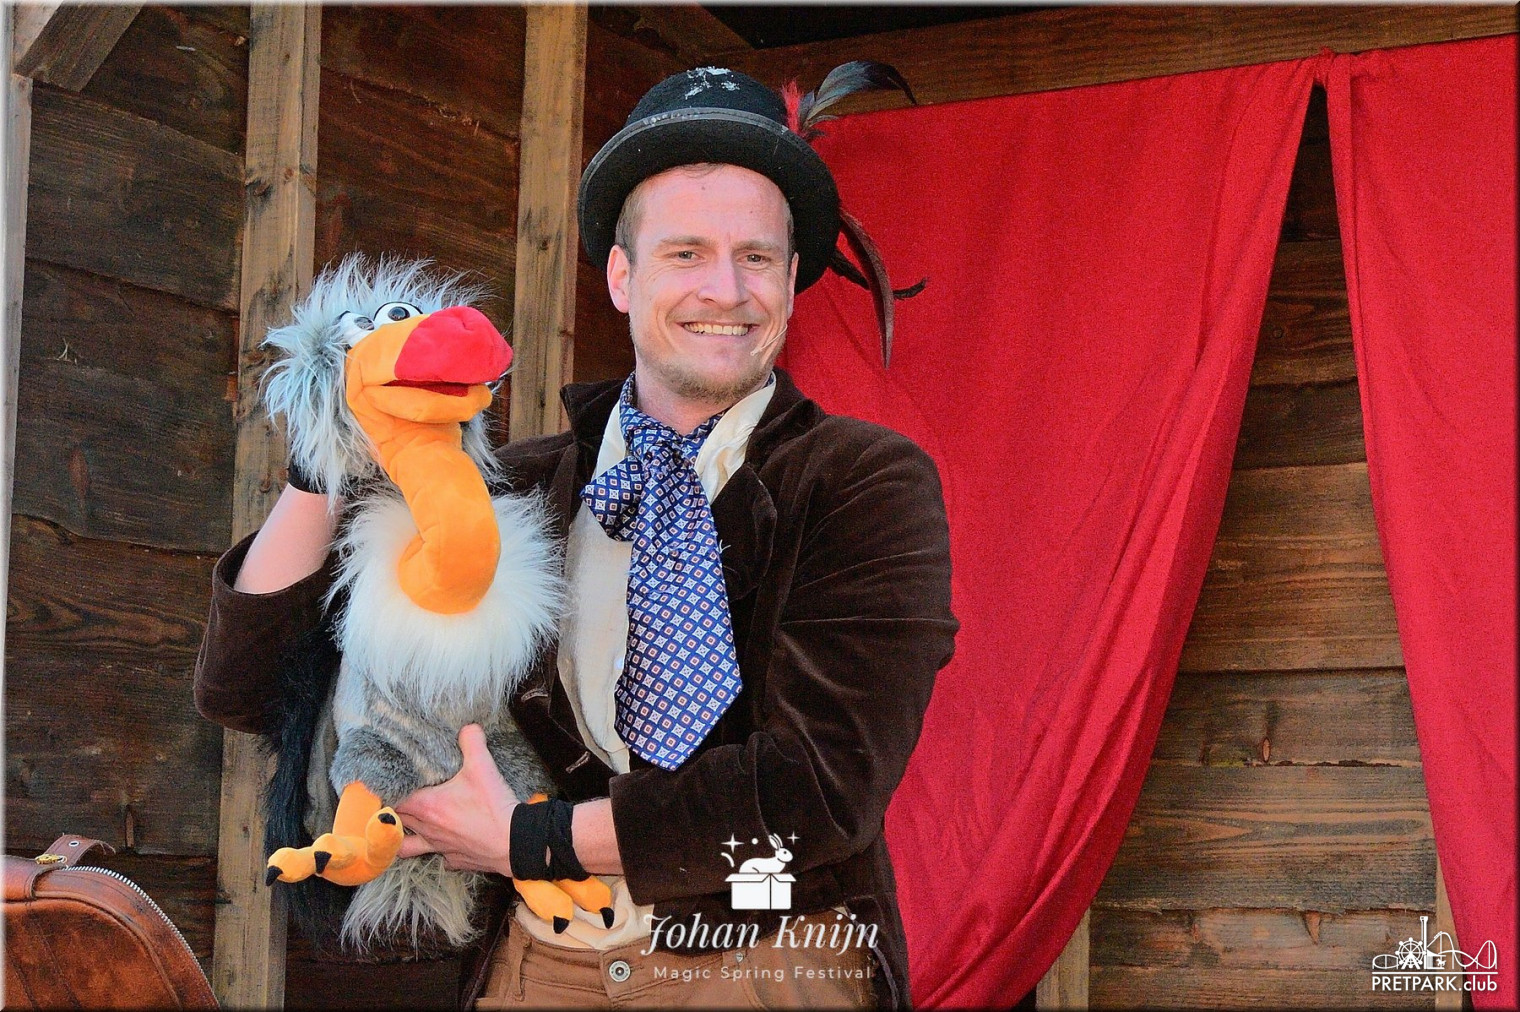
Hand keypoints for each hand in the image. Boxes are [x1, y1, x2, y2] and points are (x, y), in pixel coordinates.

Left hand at [394, 724, 519, 874]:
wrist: (515, 842)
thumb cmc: (493, 807)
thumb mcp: (482, 766)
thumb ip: (471, 741)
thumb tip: (468, 727)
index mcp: (426, 806)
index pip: (391, 800)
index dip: (385, 792)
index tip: (384, 786)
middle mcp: (427, 829)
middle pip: (397, 822)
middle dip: (392, 811)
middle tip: (394, 800)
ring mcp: (440, 847)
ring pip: (408, 847)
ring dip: (405, 837)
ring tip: (407, 829)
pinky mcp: (456, 860)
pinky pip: (441, 856)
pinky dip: (440, 850)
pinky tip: (447, 842)